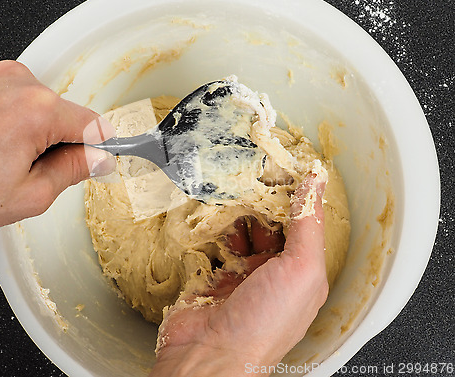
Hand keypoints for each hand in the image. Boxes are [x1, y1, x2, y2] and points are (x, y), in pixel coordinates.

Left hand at [0, 58, 115, 232]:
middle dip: (58, 140)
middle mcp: (16, 81)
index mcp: (37, 109)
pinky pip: (10, 95)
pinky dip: (7, 115)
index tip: (96, 160)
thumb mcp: (27, 195)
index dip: (100, 148)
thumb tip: (98, 159)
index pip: (95, 125)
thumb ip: (73, 171)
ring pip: (37, 103)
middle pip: (64, 113)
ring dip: (31, 127)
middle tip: (29, 169)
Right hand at [150, 171, 328, 376]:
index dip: (293, 197)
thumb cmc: (263, 324)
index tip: (283, 170)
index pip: (301, 223)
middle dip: (262, 203)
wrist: (209, 355)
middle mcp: (274, 273)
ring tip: (232, 202)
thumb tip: (316, 182)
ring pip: (242, 230)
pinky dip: (215, 229)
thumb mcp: (302, 270)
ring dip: (237, 214)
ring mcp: (243, 274)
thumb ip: (309, 224)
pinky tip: (214, 221)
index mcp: (301, 273)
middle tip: (252, 180)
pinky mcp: (215, 275)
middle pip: (269, 224)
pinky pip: (217, 242)